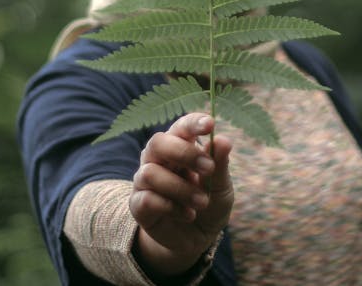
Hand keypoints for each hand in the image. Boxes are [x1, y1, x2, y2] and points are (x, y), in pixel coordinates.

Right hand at [129, 112, 233, 277]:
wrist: (197, 238)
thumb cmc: (209, 203)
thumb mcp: (221, 186)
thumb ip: (219, 164)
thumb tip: (223, 140)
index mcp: (180, 146)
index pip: (181, 126)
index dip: (193, 123)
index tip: (210, 124)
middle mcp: (158, 158)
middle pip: (157, 142)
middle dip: (184, 153)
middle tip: (208, 168)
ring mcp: (144, 180)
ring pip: (150, 173)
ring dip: (181, 189)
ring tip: (201, 202)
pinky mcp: (138, 204)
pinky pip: (147, 199)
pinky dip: (172, 207)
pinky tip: (187, 214)